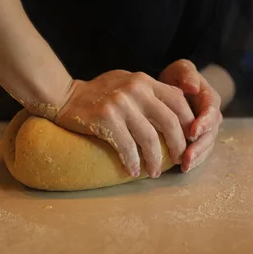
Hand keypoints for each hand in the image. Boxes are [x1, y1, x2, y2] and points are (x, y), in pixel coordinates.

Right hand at [53, 70, 194, 178]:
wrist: (63, 95)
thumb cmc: (98, 93)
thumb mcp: (127, 82)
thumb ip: (150, 91)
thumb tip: (177, 107)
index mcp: (145, 81)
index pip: (178, 101)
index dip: (188, 123)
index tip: (189, 140)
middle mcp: (136, 90)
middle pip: (169, 121)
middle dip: (178, 145)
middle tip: (179, 160)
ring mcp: (121, 104)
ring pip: (149, 138)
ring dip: (155, 159)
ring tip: (155, 172)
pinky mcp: (106, 119)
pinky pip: (127, 146)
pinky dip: (133, 161)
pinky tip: (134, 171)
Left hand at [159, 60, 222, 171]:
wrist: (176, 87)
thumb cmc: (178, 77)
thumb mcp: (182, 69)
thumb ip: (188, 75)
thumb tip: (193, 86)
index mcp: (210, 99)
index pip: (211, 112)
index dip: (204, 123)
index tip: (192, 132)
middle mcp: (211, 116)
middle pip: (210, 134)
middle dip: (199, 147)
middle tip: (187, 157)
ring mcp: (207, 130)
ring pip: (206, 145)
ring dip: (197, 157)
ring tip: (184, 166)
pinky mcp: (199, 139)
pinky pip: (200, 151)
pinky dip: (193, 160)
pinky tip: (182, 168)